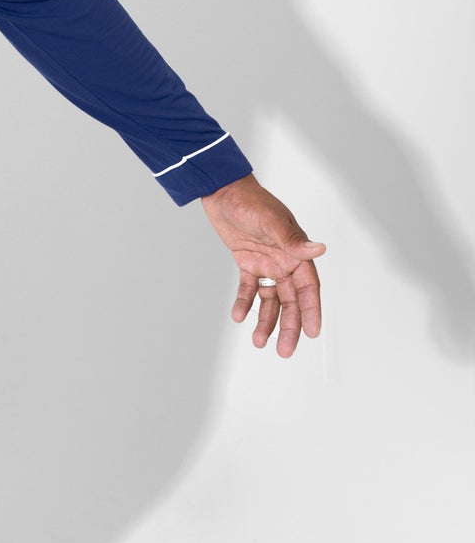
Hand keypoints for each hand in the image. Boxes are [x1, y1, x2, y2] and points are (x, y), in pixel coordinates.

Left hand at [199, 174, 325, 355]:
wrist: (222, 192)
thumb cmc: (251, 201)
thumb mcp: (271, 221)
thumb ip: (293, 241)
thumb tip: (319, 248)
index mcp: (296, 253)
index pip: (308, 289)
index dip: (312, 311)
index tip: (313, 333)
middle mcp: (284, 261)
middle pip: (290, 301)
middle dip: (288, 326)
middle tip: (284, 350)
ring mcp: (266, 263)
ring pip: (270, 300)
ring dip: (266, 320)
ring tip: (259, 342)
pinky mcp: (247, 262)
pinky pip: (249, 288)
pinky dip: (245, 303)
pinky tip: (238, 316)